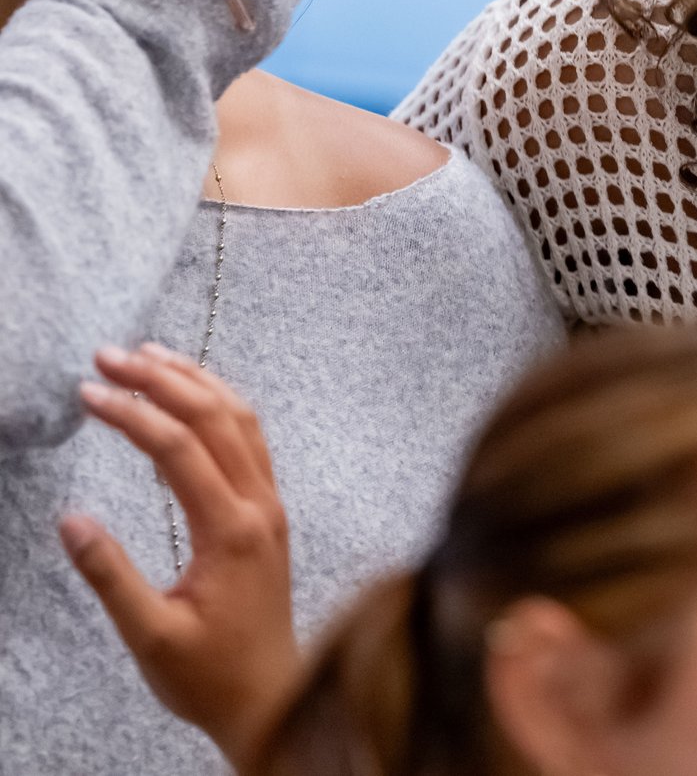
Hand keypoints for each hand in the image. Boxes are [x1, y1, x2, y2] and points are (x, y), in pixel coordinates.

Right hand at [58, 345, 299, 768]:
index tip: (88, 391)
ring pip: (241, 421)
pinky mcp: (268, 515)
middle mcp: (261, 507)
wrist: (270, 697)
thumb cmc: (210, 675)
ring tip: (149, 354)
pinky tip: (191, 397)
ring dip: (196, 382)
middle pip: (216, 418)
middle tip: (109, 355)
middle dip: (162, 379)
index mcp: (234, 530)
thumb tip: (72, 520)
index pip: (180, 450)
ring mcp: (270, 507)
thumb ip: (110, 576)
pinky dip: (219, 407)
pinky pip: (250, 442)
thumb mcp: (149, 634)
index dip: (133, 413)